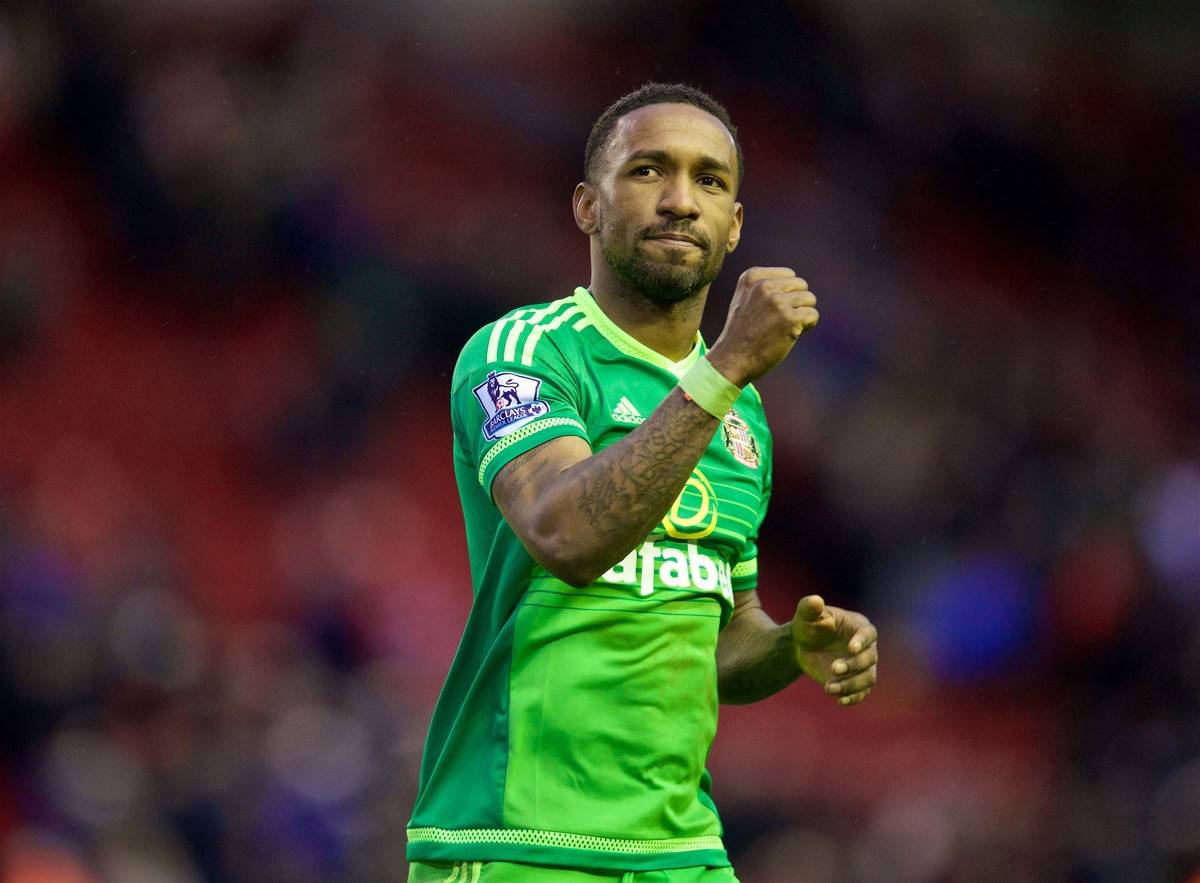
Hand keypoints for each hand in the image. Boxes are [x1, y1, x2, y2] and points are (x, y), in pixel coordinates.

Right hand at [706, 267, 818, 386]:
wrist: (732, 360)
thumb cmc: (742, 332)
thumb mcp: (744, 298)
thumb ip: (765, 285)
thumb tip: (795, 281)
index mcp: (752, 277)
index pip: (789, 275)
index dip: (786, 294)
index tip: (770, 310)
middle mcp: (764, 286)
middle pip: (801, 285)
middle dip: (797, 303)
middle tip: (779, 321)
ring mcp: (777, 302)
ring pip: (810, 299)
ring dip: (802, 315)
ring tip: (783, 327)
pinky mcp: (789, 319)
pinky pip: (813, 316)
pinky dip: (807, 326)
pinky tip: (790, 335)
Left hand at [790, 595, 876, 706]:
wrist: (803, 646)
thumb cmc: (808, 625)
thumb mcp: (806, 615)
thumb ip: (810, 607)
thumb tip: (815, 600)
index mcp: (859, 627)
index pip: (868, 634)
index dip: (862, 642)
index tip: (851, 649)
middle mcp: (867, 648)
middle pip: (869, 659)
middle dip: (853, 665)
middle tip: (833, 668)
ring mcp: (863, 667)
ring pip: (867, 679)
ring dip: (851, 685)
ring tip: (828, 688)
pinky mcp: (855, 682)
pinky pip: (862, 693)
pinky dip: (853, 698)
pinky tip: (840, 700)